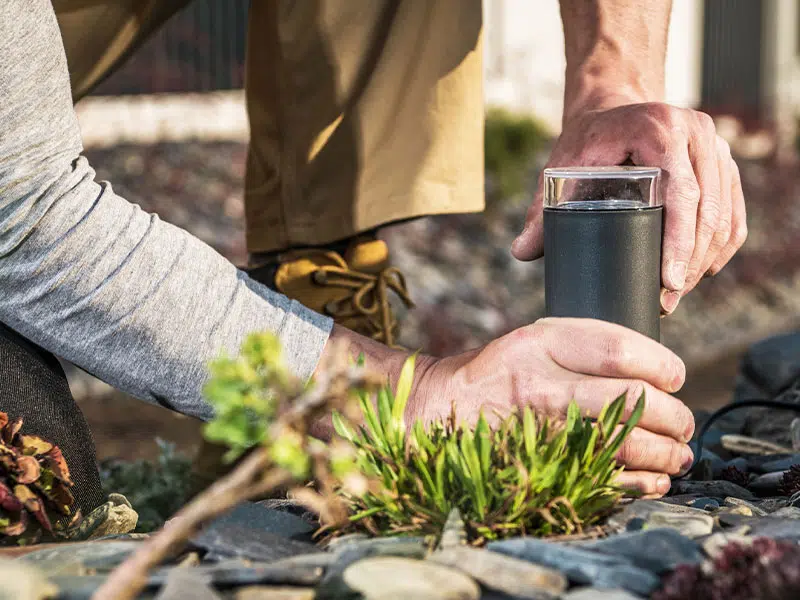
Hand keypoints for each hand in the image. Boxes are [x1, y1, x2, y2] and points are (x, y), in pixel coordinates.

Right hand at [411, 317, 694, 496]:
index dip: (663, 365)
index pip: (620, 350)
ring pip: (625, 443)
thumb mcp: (531, 338)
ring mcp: (540, 430)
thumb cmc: (497, 372)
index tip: (675, 377)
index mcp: (540, 343)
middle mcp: (540, 384)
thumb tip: (653, 367)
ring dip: (667, 452)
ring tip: (678, 453)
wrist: (441, 409)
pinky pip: (606, 480)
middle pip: (631, 399)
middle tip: (683, 421)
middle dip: (674, 415)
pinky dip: (642, 484)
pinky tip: (655, 479)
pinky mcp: (539, 465)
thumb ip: (583, 344)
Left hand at [511, 103, 747, 313]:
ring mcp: (716, 147)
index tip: (668, 282)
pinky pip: (734, 210)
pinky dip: (722, 244)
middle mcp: (697, 133)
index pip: (680, 192)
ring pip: (725, 213)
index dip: (678, 241)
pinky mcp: (724, 163)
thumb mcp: (562, 167)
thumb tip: (521, 252)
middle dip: (691, 261)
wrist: (613, 109)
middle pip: (708, 209)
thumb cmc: (586, 141)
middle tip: (669, 300)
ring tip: (680, 293)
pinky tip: (704, 270)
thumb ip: (542, 209)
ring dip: (706, 258)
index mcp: (660, 129)